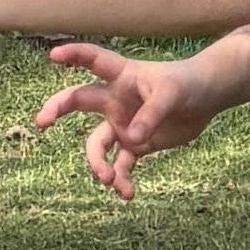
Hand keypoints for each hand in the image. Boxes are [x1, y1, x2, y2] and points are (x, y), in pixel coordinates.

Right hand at [33, 42, 216, 199]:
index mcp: (123, 77)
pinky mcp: (136, 145)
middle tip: (41, 122)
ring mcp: (123, 124)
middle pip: (79, 101)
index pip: (94, 60)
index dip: (74, 55)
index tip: (53, 56)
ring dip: (98, 164)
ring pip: (97, 145)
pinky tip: (128, 193)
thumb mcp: (172, 94)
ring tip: (109, 179)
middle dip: (58, 109)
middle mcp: (115, 100)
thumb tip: (132, 139)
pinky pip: (121, 165)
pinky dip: (122, 180)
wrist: (207, 100)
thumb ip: (151, 114)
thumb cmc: (188, 84)